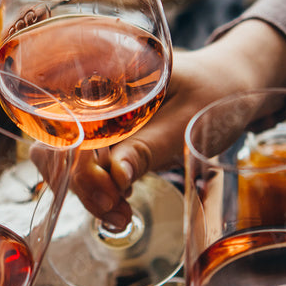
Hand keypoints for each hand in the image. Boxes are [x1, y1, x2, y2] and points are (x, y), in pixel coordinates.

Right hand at [73, 19, 285, 226]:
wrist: (230, 86)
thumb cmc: (216, 91)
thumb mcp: (188, 118)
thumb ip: (152, 145)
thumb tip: (116, 176)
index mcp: (105, 69)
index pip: (66, 119)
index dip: (79, 160)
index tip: (109, 191)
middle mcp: (90, 92)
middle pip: (55, 142)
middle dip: (78, 184)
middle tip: (115, 211)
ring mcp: (95, 117)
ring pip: (65, 160)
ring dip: (86, 193)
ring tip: (121, 215)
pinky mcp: (104, 137)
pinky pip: (84, 166)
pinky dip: (96, 191)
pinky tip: (120, 206)